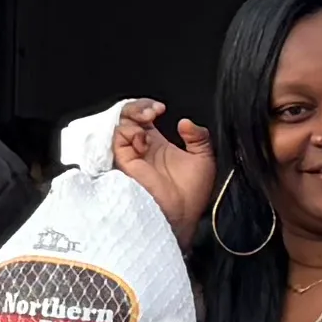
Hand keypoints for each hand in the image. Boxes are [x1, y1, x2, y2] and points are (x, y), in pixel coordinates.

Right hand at [104, 98, 220, 236]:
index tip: (162, 109)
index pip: (143, 117)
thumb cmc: (191, 195)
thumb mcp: (204, 159)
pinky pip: (117, 139)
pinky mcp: (125, 162)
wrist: (182, 215)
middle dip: (138, 107)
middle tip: (154, 110)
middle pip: (128, 117)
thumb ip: (199, 137)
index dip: (149, 106)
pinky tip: (144, 137)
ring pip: (119, 125)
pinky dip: (129, 131)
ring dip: (133, 115)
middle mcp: (141, 147)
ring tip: (149, 117)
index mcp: (156, 144)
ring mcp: (131, 154)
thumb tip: (186, 122)